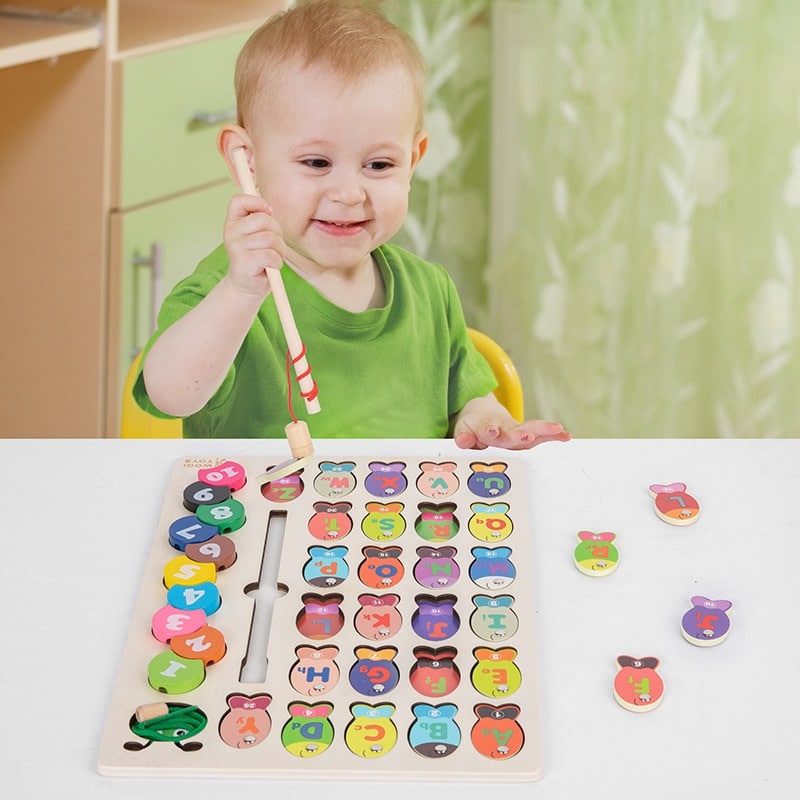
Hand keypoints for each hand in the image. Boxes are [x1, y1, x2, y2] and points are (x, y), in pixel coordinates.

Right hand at [222, 193, 286, 296]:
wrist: (246, 288)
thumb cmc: (256, 260)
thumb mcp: (257, 236)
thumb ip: (260, 220)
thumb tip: (269, 209)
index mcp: (233, 222)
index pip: (238, 200)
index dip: (257, 202)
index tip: (269, 212)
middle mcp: (231, 232)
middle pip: (263, 219)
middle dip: (277, 233)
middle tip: (274, 246)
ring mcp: (235, 246)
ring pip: (270, 238)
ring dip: (279, 250)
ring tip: (273, 258)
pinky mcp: (244, 261)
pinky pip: (271, 255)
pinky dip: (277, 262)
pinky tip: (271, 267)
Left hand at [453, 395, 570, 450]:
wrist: (483, 414)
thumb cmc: (474, 427)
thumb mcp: (464, 430)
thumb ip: (464, 436)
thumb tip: (462, 441)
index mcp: (486, 429)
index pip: (487, 430)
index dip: (489, 431)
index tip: (491, 431)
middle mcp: (504, 429)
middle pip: (512, 432)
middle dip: (519, 434)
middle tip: (526, 434)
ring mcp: (517, 431)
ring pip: (531, 429)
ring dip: (543, 430)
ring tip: (557, 429)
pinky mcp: (527, 434)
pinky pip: (542, 434)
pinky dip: (553, 435)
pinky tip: (566, 435)